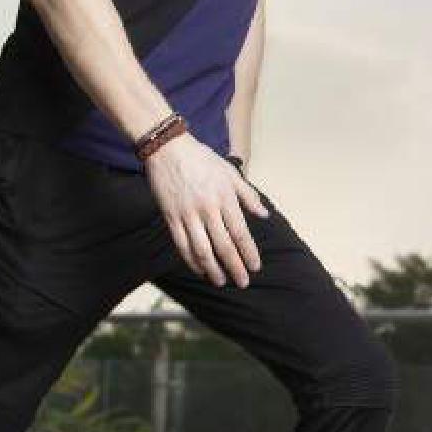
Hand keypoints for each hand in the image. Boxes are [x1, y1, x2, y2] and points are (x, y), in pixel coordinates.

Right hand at [145, 136, 272, 285]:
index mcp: (224, 198)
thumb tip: (264, 214)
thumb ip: (248, 195)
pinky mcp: (171, 217)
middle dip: (234, 267)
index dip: (248, 253)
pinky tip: (200, 269)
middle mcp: (207, 209)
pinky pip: (182, 245)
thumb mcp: (229, 172)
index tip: (255, 267)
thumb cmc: (201, 158)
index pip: (240, 233)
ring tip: (221, 282)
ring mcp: (187, 215)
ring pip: (202, 250)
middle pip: (223, 246)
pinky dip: (191, 260)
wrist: (167, 148)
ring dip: (213, 269)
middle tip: (242, 283)